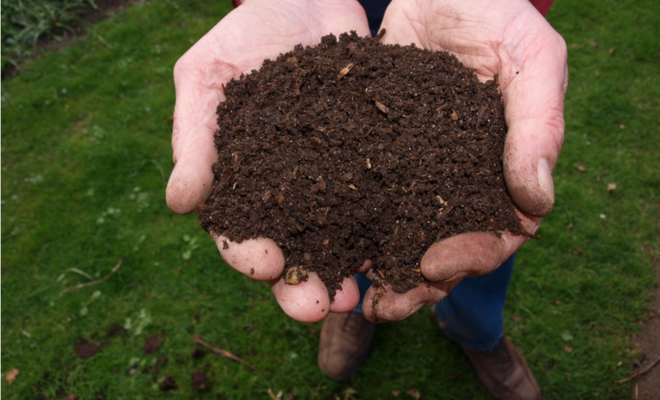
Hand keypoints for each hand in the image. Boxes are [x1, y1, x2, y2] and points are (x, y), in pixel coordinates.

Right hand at [166, 0, 369, 322]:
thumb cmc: (246, 33)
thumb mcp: (206, 76)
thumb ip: (193, 137)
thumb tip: (179, 203)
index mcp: (242, 180)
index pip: (238, 230)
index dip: (247, 253)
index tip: (265, 265)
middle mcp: (288, 191)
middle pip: (292, 249)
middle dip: (300, 283)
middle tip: (316, 307)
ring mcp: (333, 178)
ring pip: (339, 238)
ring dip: (346, 271)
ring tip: (360, 296)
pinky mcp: (373, 160)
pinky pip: (383, 200)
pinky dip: (390, 228)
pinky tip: (402, 249)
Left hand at [360, 0, 567, 321]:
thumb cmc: (492, 12)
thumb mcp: (529, 54)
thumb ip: (539, 123)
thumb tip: (537, 202)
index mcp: (500, 170)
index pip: (496, 233)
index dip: (471, 256)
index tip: (434, 264)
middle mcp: (455, 180)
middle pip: (441, 249)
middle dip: (414, 283)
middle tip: (382, 305)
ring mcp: (412, 171)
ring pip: (396, 234)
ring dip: (373, 269)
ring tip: (344, 294)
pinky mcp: (371, 154)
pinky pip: (356, 197)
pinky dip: (340, 226)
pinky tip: (317, 246)